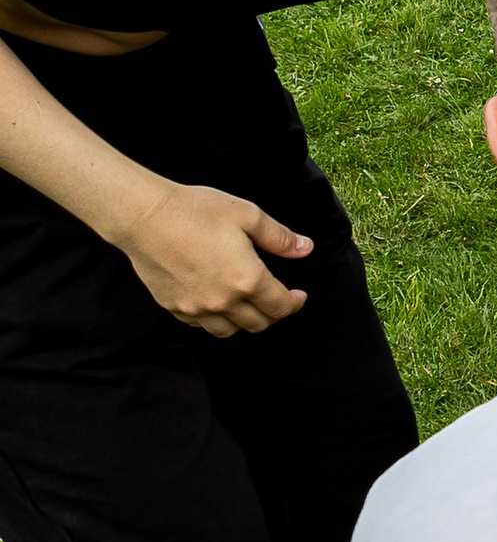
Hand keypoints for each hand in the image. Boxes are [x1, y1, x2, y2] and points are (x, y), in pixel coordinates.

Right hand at [117, 181, 311, 335]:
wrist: (145, 216)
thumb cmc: (197, 211)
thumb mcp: (248, 215)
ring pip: (229, 331)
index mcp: (247, 280)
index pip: (280, 306)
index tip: (298, 296)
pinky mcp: (174, 307)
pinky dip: (216, 319)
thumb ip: (280, 238)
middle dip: (274, 314)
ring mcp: (196, 308)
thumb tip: (306, 248)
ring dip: (245, 321)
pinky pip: (202, 325)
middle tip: (277, 299)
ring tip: (249, 305)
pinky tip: (218, 302)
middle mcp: (223, 302)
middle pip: (258, 324)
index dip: (294, 303)